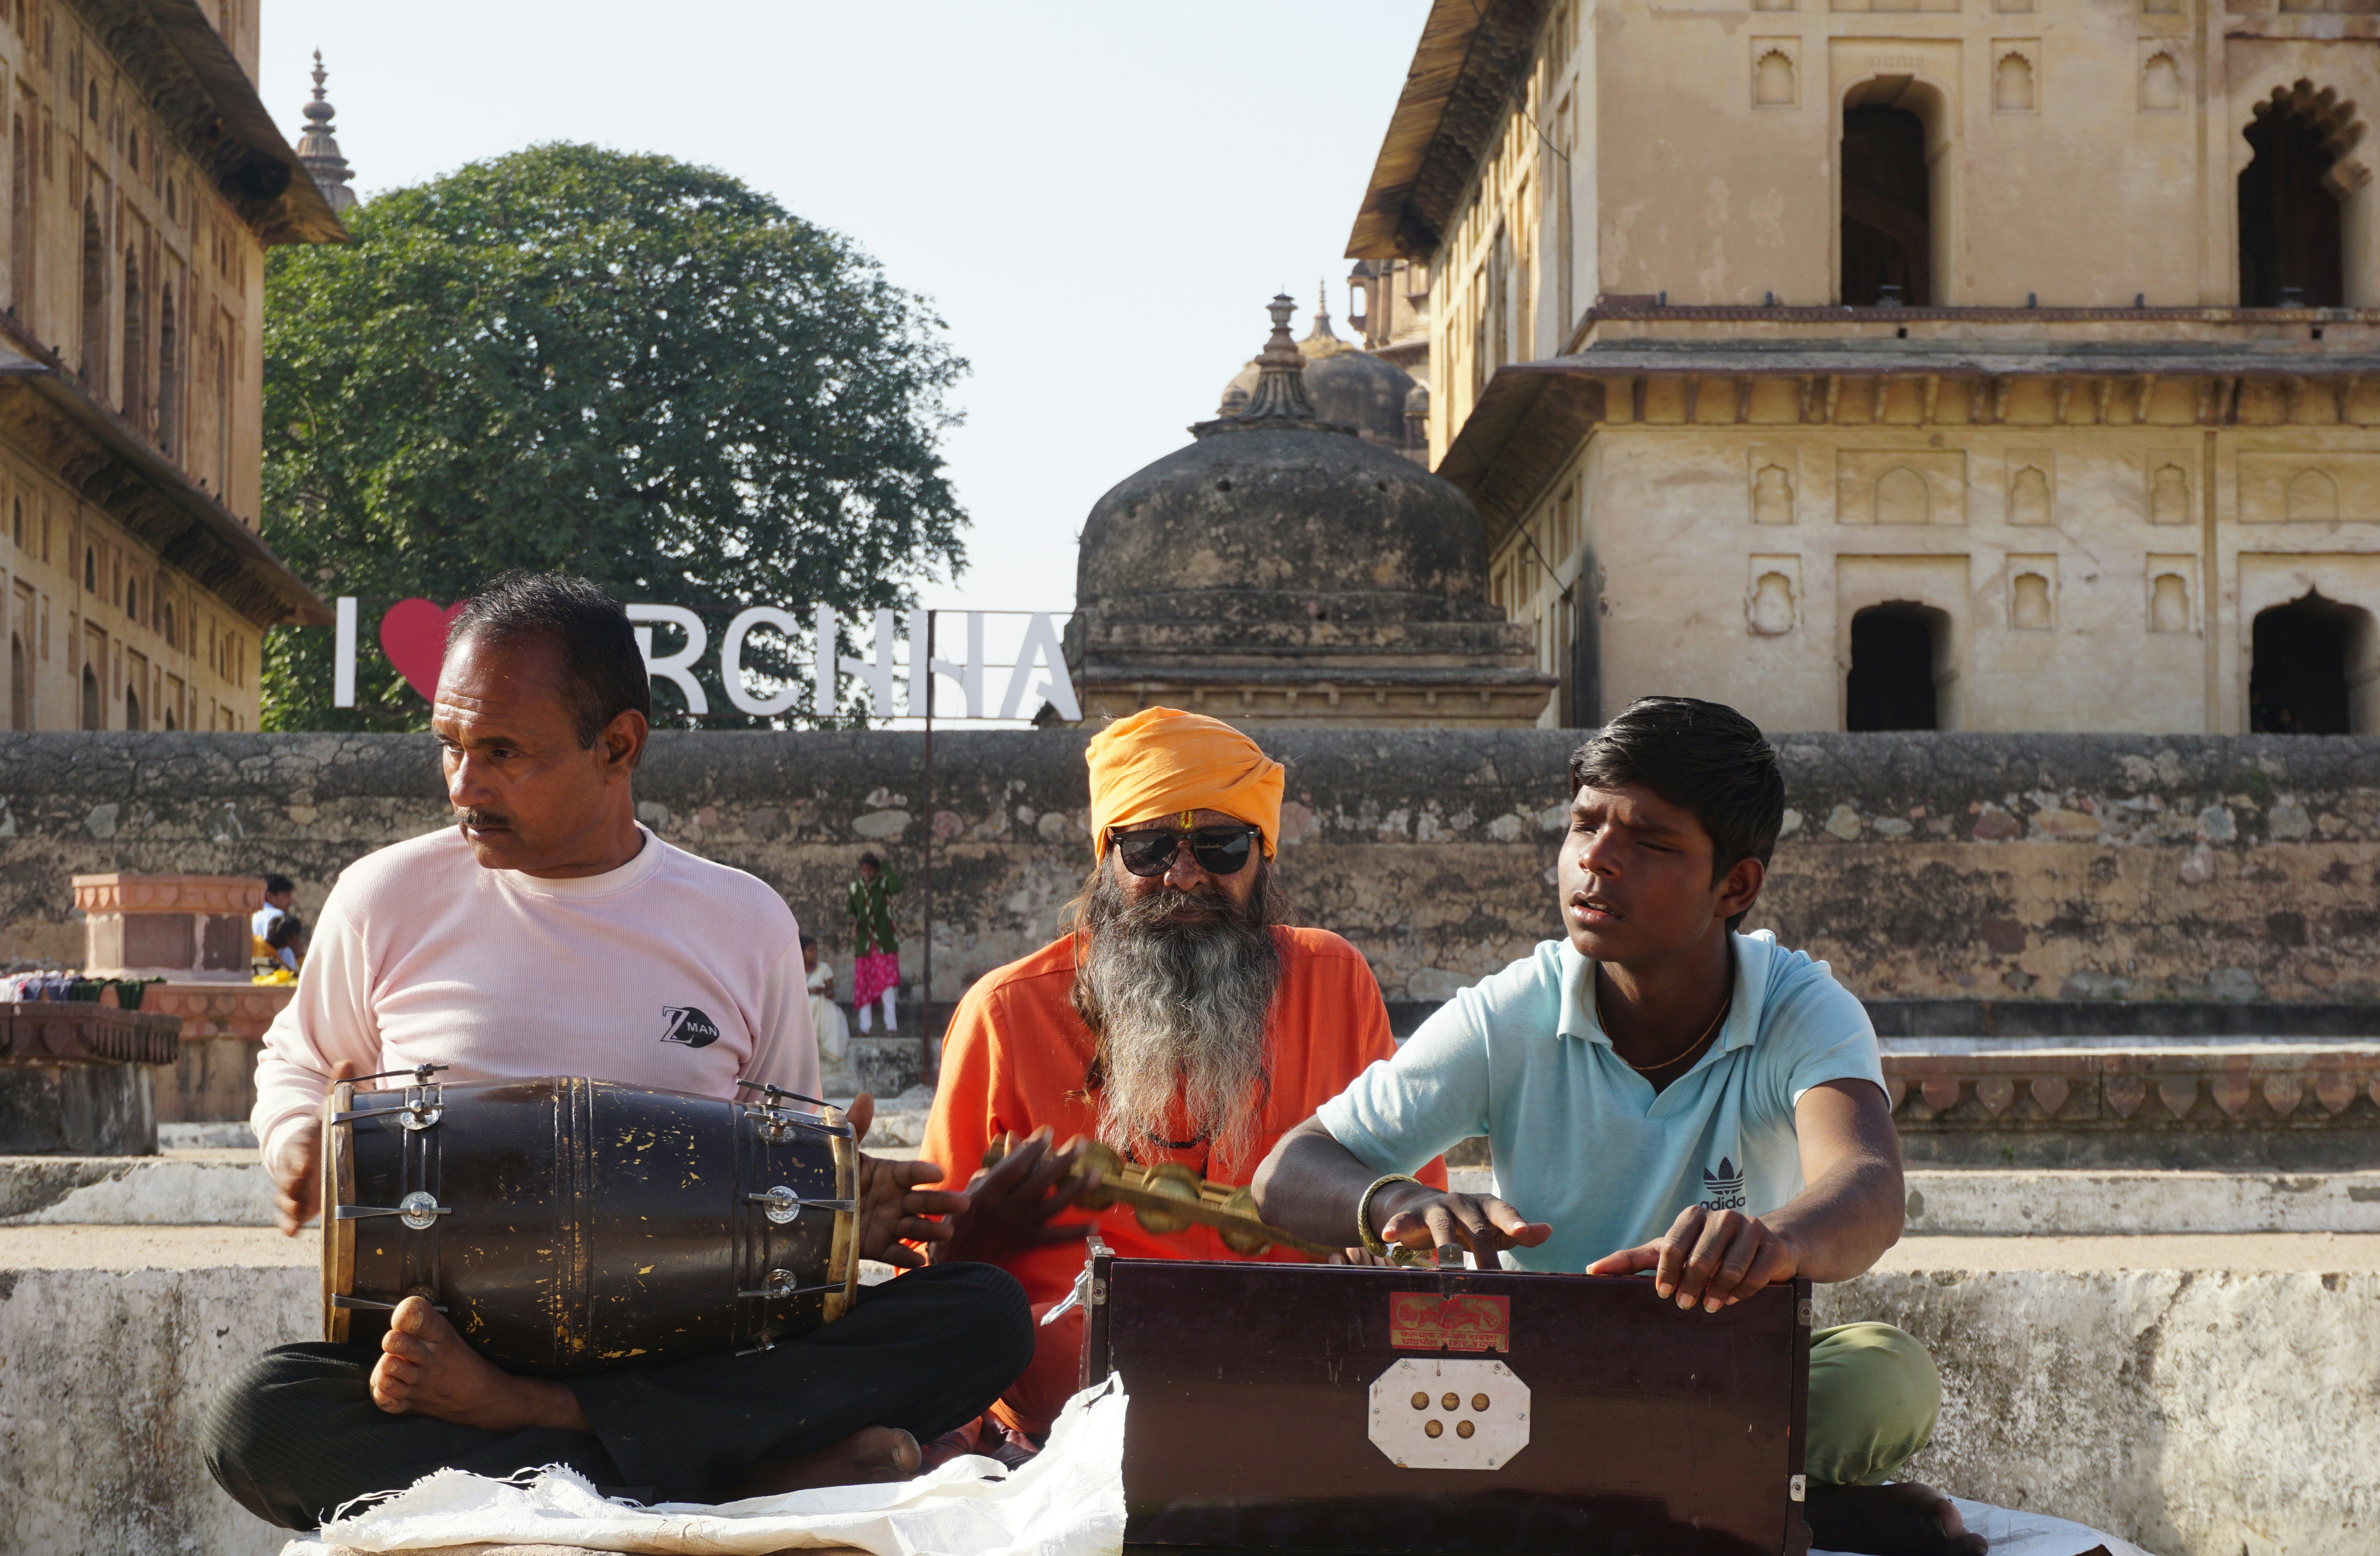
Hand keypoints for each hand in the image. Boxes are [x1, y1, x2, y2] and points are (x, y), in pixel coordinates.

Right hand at [270, 1060, 358, 1236]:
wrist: (304, 1150)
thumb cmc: (320, 1131)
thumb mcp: (328, 1111)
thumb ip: (336, 1090)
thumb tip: (346, 1061)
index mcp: (302, 1143)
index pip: (298, 1150)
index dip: (301, 1158)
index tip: (306, 1164)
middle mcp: (294, 1166)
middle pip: (288, 1177)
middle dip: (291, 1185)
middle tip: (296, 1193)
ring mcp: (293, 1186)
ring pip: (286, 1197)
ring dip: (289, 1207)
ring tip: (295, 1217)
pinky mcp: (297, 1202)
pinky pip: (288, 1214)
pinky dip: (288, 1222)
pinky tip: (291, 1232)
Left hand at [843, 1092, 970, 1267]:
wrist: (813, 1211)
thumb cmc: (834, 1176)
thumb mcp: (842, 1152)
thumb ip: (855, 1127)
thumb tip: (866, 1095)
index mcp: (890, 1175)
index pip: (911, 1172)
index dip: (923, 1172)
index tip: (938, 1173)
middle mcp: (895, 1199)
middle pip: (923, 1200)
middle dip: (942, 1202)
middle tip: (964, 1203)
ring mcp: (888, 1224)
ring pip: (915, 1226)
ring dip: (932, 1230)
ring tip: (947, 1232)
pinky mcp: (877, 1246)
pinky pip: (894, 1252)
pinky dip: (907, 1256)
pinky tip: (920, 1260)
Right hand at [927, 1126, 1100, 1265]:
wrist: (958, 1260)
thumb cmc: (962, 1218)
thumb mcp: (973, 1189)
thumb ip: (996, 1167)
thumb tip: (1016, 1140)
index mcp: (990, 1193)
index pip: (1015, 1167)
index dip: (1032, 1148)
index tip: (1047, 1131)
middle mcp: (1007, 1209)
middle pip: (1040, 1182)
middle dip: (1063, 1161)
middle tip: (1082, 1143)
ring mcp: (1020, 1227)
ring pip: (1053, 1206)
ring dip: (1076, 1189)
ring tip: (1096, 1173)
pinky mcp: (1028, 1243)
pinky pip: (1055, 1239)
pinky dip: (1075, 1233)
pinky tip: (1095, 1225)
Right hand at [1371, 1182, 1552, 1267]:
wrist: (1421, 1205)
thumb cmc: (1466, 1223)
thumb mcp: (1491, 1227)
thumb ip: (1517, 1231)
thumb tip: (1548, 1231)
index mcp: (1485, 1206)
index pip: (1502, 1212)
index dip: (1513, 1221)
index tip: (1524, 1231)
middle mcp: (1463, 1203)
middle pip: (1475, 1229)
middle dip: (1483, 1255)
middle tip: (1491, 1280)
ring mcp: (1437, 1208)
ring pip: (1443, 1228)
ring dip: (1446, 1248)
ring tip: (1449, 1270)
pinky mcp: (1413, 1215)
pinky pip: (1405, 1221)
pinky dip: (1396, 1227)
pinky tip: (1389, 1237)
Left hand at [1586, 1205, 1799, 1311]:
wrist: (1765, 1247)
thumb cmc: (1706, 1252)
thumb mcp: (1669, 1252)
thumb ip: (1632, 1260)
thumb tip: (1591, 1270)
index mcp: (1693, 1216)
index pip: (1672, 1245)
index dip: (1666, 1273)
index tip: (1663, 1294)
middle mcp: (1722, 1217)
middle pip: (1700, 1259)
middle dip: (1691, 1288)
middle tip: (1686, 1306)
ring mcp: (1751, 1229)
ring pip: (1729, 1268)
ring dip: (1717, 1293)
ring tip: (1710, 1306)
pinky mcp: (1773, 1247)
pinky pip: (1755, 1276)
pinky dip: (1742, 1292)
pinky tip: (1734, 1299)